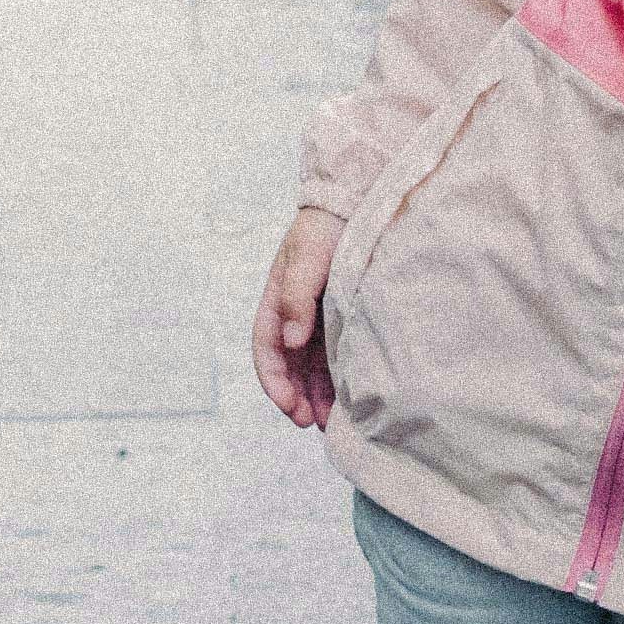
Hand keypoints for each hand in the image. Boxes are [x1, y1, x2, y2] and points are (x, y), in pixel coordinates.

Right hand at [251, 209, 341, 429]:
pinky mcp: (342, 316)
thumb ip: (297, 297)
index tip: (290, 406)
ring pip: (311, 364)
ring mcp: (318, 316)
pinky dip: (335, 377)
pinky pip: (334, 354)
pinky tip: (347, 396)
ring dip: (315, 393)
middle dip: (295, 396)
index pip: (266, 348)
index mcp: (277, 299)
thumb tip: (292, 341)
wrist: (357, 200)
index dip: (275, 381)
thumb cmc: (327, 226)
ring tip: (329, 420)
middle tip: (311, 423)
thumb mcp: (308, 257)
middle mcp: (295, 312)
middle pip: (289, 364)